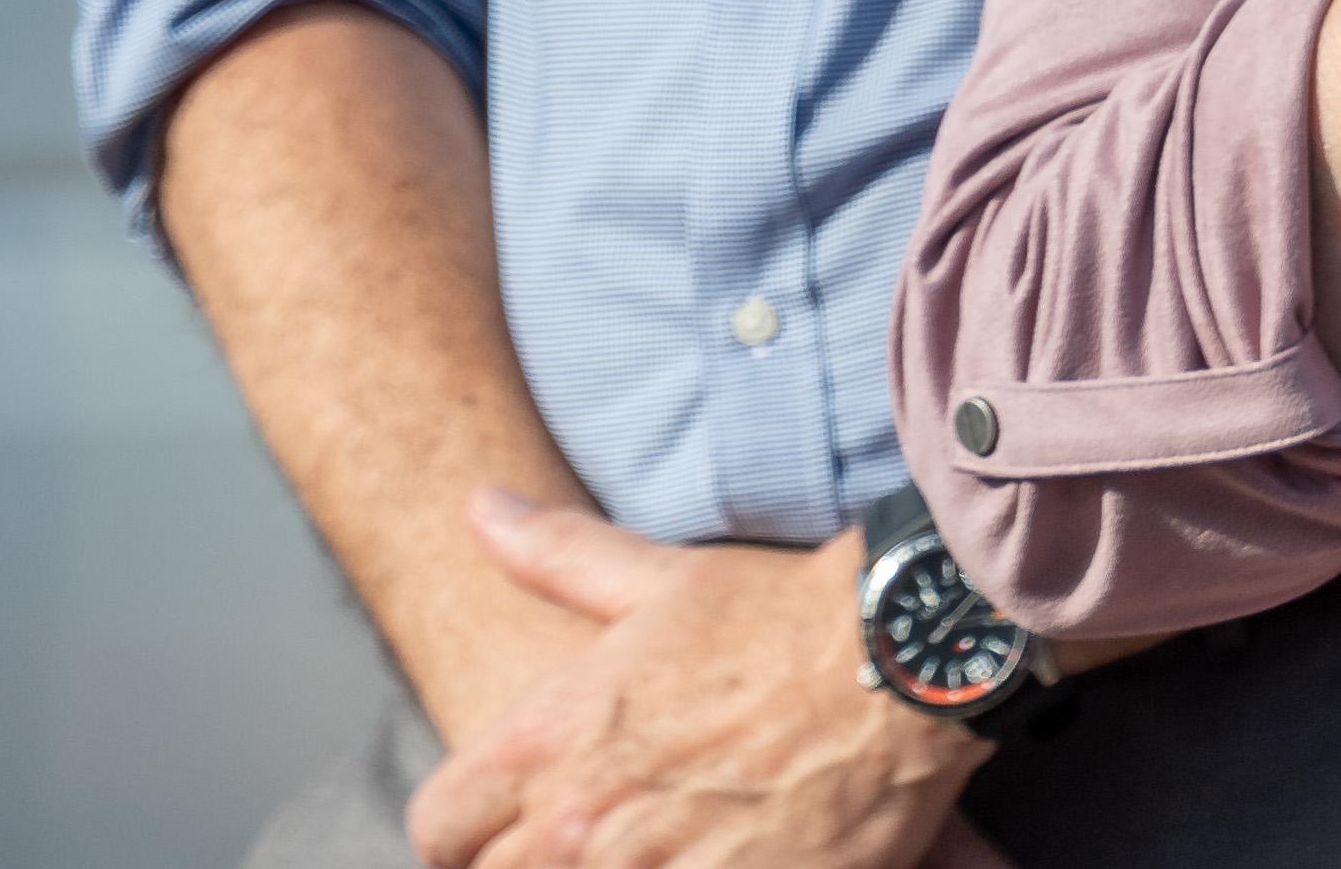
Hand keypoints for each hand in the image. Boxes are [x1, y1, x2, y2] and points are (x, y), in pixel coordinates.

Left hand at [405, 496, 975, 868]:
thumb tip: (481, 506)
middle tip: (599, 834)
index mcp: (547, 741)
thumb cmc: (783, 616)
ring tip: (661, 845)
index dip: (467, 828)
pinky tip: (717, 860)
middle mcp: (577, 822)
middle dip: (536, 860)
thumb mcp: (661, 578)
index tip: (513, 823)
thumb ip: (557, 555)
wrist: (903, 661)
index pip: (437, 828)